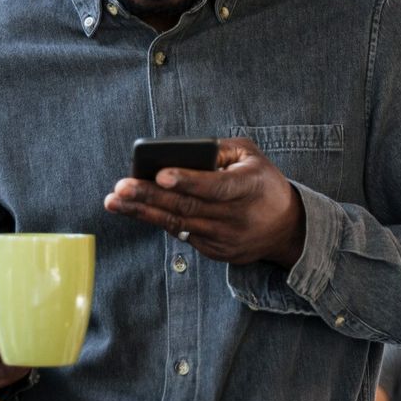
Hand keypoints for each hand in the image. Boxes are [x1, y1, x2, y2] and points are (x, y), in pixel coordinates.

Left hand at [104, 138, 305, 268]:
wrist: (286, 228)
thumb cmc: (263, 183)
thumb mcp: (251, 156)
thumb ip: (220, 149)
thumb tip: (181, 153)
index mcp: (249, 187)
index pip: (215, 186)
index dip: (187, 181)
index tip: (160, 175)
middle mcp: (236, 216)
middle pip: (187, 207)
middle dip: (149, 196)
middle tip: (120, 188)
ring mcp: (225, 238)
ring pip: (178, 224)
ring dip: (143, 212)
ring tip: (115, 201)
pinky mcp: (216, 252)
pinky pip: (183, 234)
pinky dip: (159, 221)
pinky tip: (136, 210)